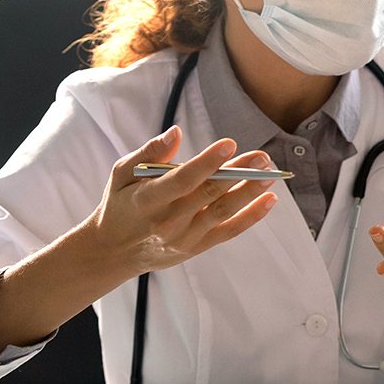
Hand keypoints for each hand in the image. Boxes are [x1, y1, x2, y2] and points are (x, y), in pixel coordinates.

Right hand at [88, 125, 278, 273]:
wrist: (114, 251)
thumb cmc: (121, 203)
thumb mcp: (122, 173)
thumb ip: (148, 153)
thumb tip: (175, 133)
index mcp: (147, 200)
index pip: (182, 180)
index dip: (207, 163)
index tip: (229, 144)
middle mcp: (167, 221)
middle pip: (209, 194)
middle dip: (238, 174)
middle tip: (262, 156)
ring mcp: (184, 237)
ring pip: (222, 212)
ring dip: (249, 193)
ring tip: (270, 175)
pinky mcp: (196, 247)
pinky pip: (229, 231)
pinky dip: (251, 217)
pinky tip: (269, 200)